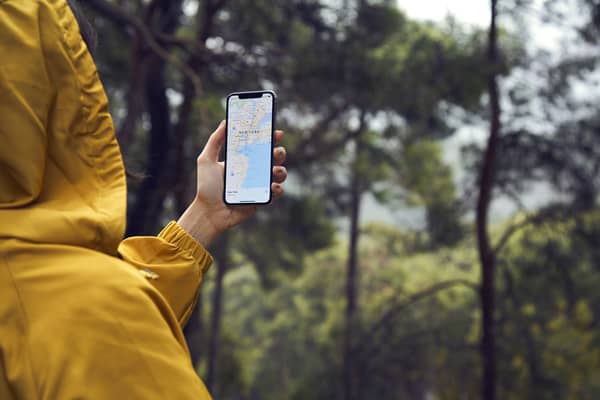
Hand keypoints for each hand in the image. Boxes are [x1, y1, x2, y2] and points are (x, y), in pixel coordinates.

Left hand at [177, 120, 286, 247]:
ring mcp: (260, 185)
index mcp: (243, 159)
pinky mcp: (262, 199)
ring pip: (280, 174)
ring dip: (282, 170)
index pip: (260, 145)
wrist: (209, 212)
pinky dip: (278, 189)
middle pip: (274, 158)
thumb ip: (215, 140)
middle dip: (280, 152)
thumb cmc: (206, 187)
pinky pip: (277, 192)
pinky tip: (272, 186)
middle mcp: (254, 171)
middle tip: (276, 151)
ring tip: (274, 171)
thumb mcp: (206, 160)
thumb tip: (226, 121)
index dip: (270, 137)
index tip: (276, 132)